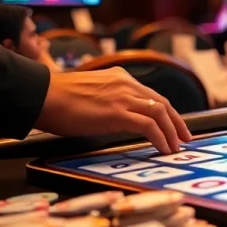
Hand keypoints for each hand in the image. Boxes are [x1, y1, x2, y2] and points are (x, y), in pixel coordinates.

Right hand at [35, 67, 191, 153]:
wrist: (41, 95)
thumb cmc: (57, 99)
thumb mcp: (91, 93)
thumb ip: (109, 100)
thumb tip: (117, 118)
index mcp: (120, 78)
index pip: (152, 95)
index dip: (167, 112)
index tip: (175, 125)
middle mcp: (126, 84)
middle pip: (162, 103)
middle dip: (177, 122)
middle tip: (185, 138)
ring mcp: (123, 97)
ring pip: (160, 113)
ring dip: (171, 132)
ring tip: (176, 147)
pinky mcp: (117, 112)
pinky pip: (148, 126)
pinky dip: (160, 138)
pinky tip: (163, 148)